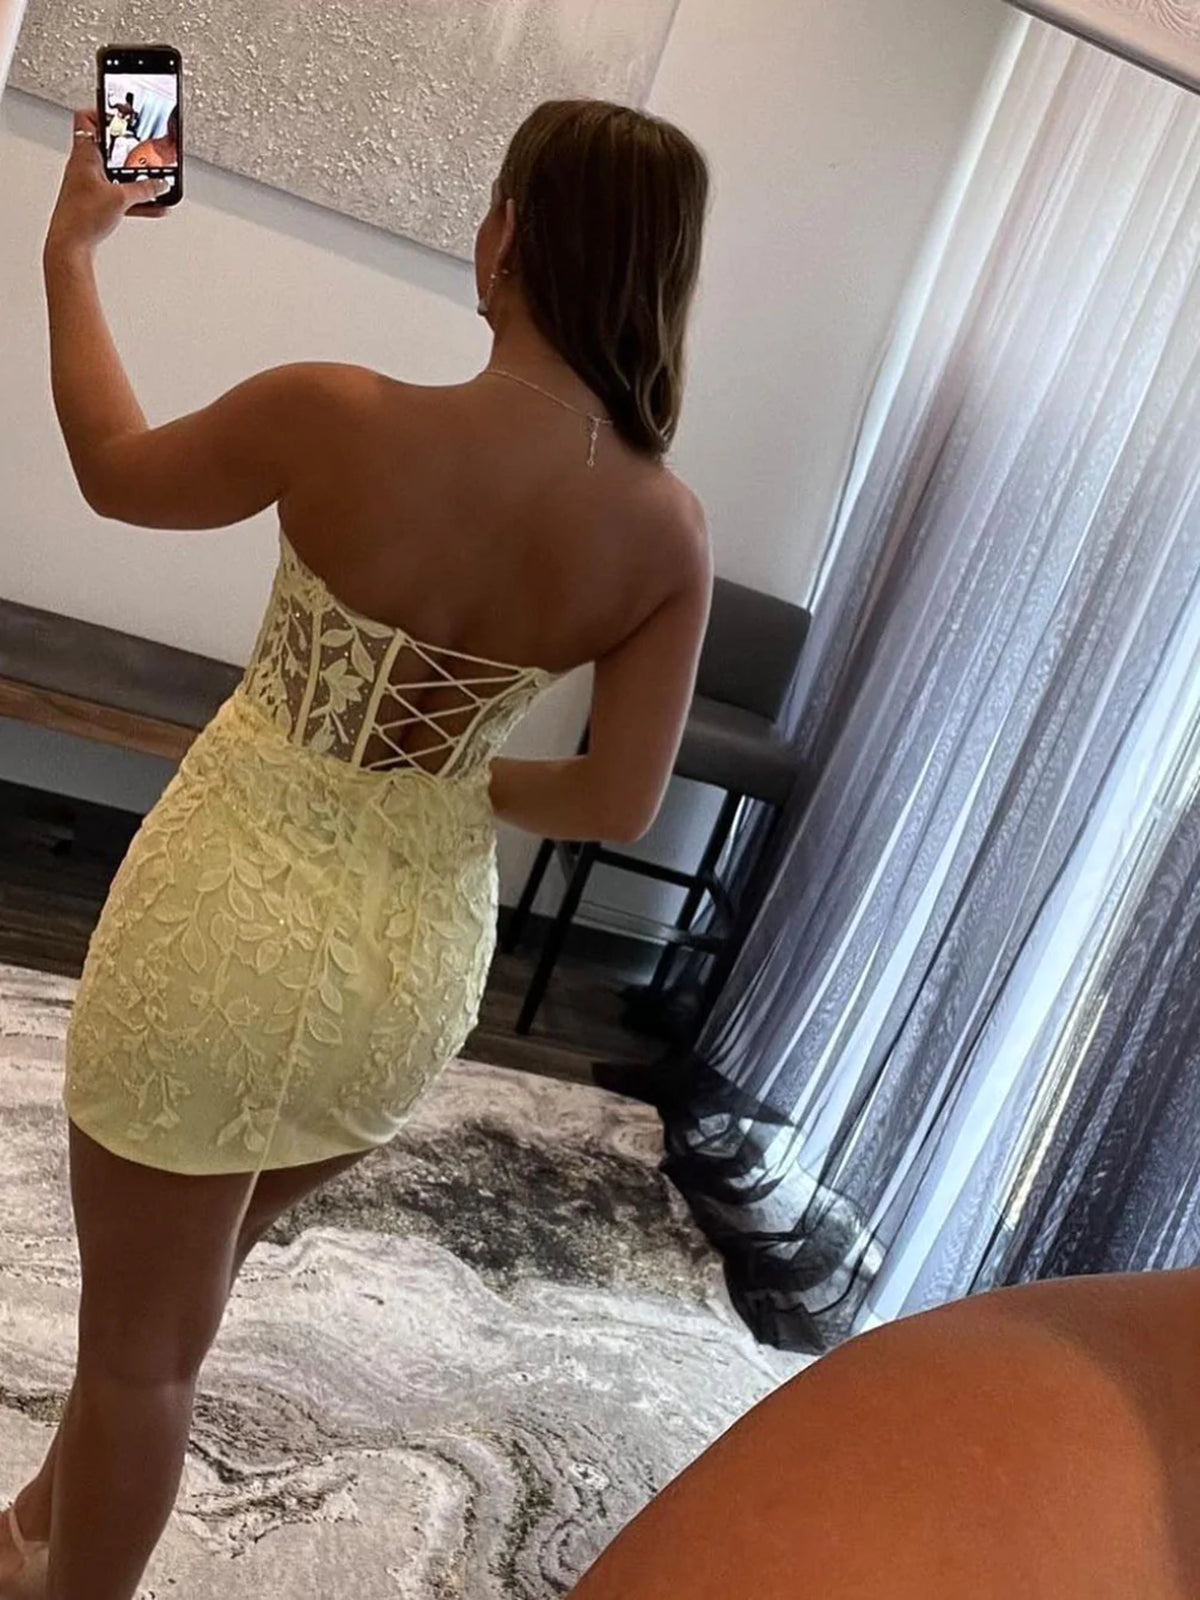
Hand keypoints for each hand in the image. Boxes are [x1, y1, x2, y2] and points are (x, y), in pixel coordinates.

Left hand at [45, 110, 168, 256]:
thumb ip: (144, 190)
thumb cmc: (81, 217)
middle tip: (143, 146)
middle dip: (127, 146)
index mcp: (84, 155)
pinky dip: (135, 197)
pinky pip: (120, 194)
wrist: (70, 245)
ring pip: (116, 172)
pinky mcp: (95, 202)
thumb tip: (160, 184)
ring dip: (134, 174)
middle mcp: (84, 166)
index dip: (103, 111)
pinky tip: (153, 205)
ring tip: (154, 179)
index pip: (86, 118)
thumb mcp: (120, 198)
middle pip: (106, 145)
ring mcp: (89, 184)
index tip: (122, 113)